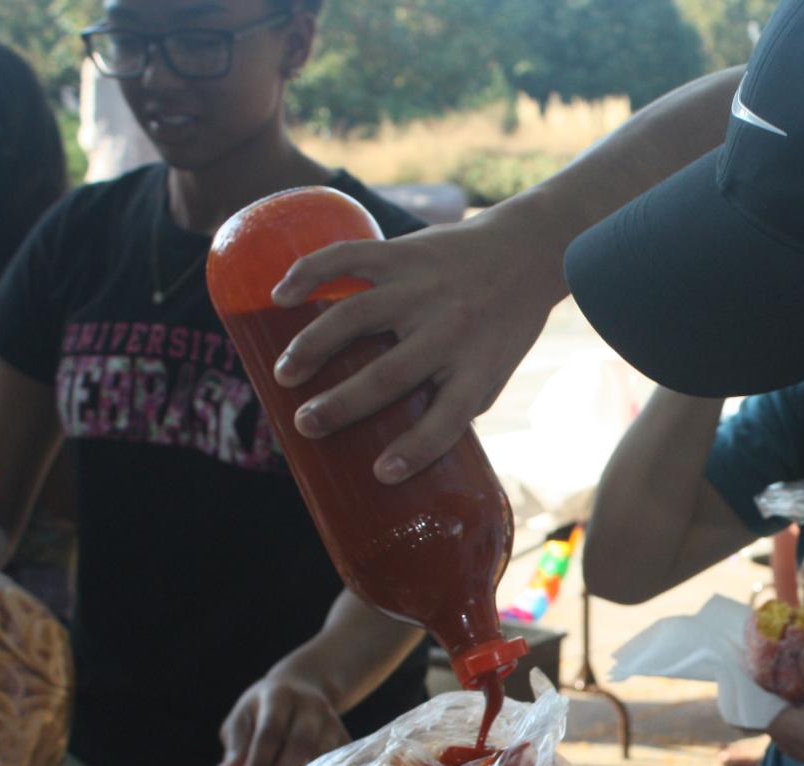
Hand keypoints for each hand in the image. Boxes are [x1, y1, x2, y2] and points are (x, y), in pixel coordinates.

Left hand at [212, 669, 348, 765]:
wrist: (304, 687)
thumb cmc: (263, 710)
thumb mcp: (242, 719)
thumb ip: (235, 747)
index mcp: (279, 698)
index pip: (269, 732)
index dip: (259, 764)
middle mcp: (310, 707)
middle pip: (300, 744)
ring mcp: (333, 722)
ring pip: (323, 756)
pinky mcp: (345, 738)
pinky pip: (339, 765)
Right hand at [269, 199, 568, 483]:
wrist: (525, 254)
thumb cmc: (501, 329)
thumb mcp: (493, 372)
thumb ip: (455, 404)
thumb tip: (399, 446)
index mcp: (476, 367)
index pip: (446, 420)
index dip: (415, 451)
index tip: (380, 474)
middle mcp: (449, 329)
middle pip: (388, 374)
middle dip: (341, 405)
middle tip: (305, 425)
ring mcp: (422, 288)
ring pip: (356, 316)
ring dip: (313, 347)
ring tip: (283, 375)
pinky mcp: (402, 254)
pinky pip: (347, 258)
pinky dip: (309, 273)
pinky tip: (279, 297)